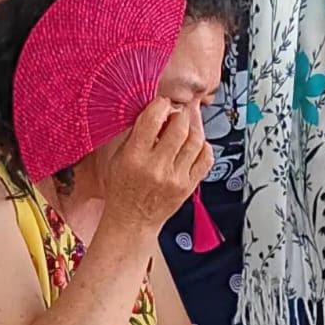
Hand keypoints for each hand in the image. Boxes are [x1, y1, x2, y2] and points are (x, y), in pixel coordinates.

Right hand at [102, 98, 212, 233]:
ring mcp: (176, 178)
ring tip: (190, 121)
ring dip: (195, 125)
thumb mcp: (118, 158)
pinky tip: (196, 143)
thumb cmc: (123, 190)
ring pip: (196, 141)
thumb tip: (156, 111)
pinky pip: (206, 159)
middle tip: (179, 111)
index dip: (162, 104)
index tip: (163, 103)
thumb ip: (136, 134)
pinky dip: (204, 146)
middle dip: (181, 113)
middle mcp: (157, 167)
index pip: (153, 119)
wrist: (132, 221)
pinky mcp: (189, 187)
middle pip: (180, 127)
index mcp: (134, 157)